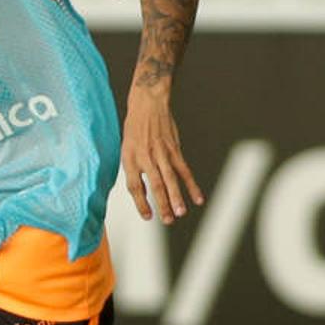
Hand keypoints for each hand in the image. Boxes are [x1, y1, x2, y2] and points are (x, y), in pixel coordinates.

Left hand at [121, 87, 203, 223]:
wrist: (148, 104)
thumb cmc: (135, 128)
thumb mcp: (127, 149)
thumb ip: (134, 170)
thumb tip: (144, 193)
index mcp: (130, 158)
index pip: (135, 186)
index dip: (141, 203)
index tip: (148, 216)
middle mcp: (145, 156)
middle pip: (155, 184)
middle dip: (162, 204)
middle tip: (167, 220)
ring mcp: (161, 153)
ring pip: (170, 179)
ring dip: (176, 197)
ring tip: (180, 212)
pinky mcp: (174, 149)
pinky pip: (184, 170)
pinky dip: (191, 185)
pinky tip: (197, 197)